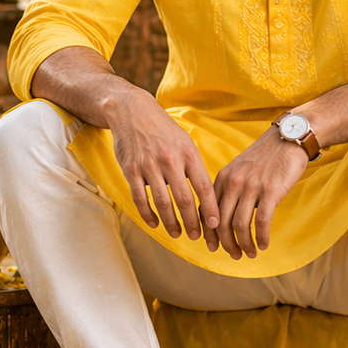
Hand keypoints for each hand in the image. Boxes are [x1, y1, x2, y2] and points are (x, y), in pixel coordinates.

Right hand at [107, 86, 220, 247]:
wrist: (132, 111)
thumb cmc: (163, 130)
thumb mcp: (185, 142)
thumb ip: (194, 167)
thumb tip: (207, 195)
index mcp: (188, 153)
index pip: (203, 187)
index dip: (210, 209)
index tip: (216, 226)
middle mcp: (170, 160)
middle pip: (184, 199)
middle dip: (192, 222)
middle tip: (196, 237)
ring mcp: (149, 166)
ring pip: (162, 203)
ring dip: (171, 222)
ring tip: (177, 233)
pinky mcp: (131, 170)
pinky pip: (140, 198)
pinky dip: (148, 214)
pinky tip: (154, 223)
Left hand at [211, 126, 307, 258]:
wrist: (288, 138)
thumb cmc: (266, 156)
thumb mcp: (240, 167)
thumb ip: (231, 188)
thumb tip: (227, 215)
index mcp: (223, 178)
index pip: (208, 211)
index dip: (210, 233)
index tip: (213, 247)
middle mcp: (234, 183)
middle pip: (221, 222)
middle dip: (226, 243)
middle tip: (234, 255)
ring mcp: (252, 187)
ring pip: (240, 225)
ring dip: (244, 244)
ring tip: (250, 253)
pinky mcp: (271, 191)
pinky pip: (262, 221)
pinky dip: (261, 237)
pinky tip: (264, 244)